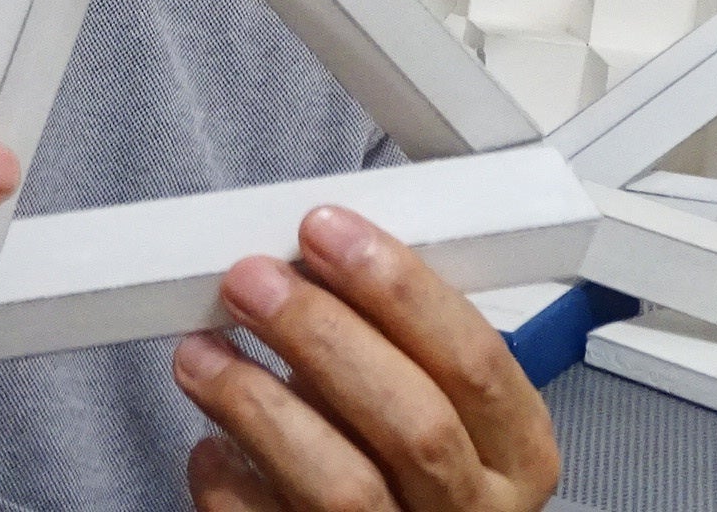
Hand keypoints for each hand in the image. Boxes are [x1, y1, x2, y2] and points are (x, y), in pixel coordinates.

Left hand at [171, 207, 559, 511]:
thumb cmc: (399, 457)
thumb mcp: (425, 389)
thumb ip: (390, 337)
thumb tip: (306, 261)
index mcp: (514, 452)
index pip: (475, 361)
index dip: (399, 289)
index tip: (326, 231)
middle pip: (414, 425)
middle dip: (323, 336)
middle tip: (253, 281)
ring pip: (344, 488)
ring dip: (261, 404)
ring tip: (202, 353)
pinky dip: (235, 483)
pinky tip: (211, 444)